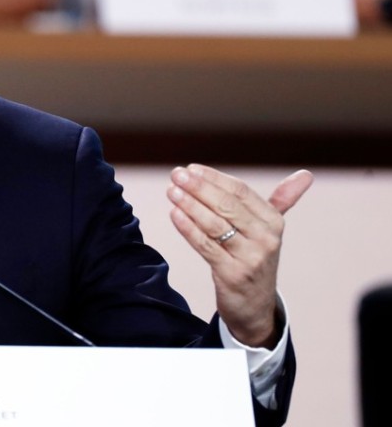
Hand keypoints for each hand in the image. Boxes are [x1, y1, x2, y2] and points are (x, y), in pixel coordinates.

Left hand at [167, 164, 312, 347]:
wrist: (255, 307)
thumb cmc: (255, 257)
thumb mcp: (269, 230)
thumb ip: (282, 200)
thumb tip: (306, 174)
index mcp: (273, 222)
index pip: (240, 192)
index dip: (214, 178)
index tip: (191, 169)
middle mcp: (266, 238)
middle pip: (227, 206)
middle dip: (199, 188)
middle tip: (176, 175)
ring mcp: (250, 258)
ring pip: (215, 225)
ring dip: (190, 205)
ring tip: (171, 191)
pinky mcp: (232, 274)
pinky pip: (206, 246)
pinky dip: (188, 228)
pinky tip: (174, 214)